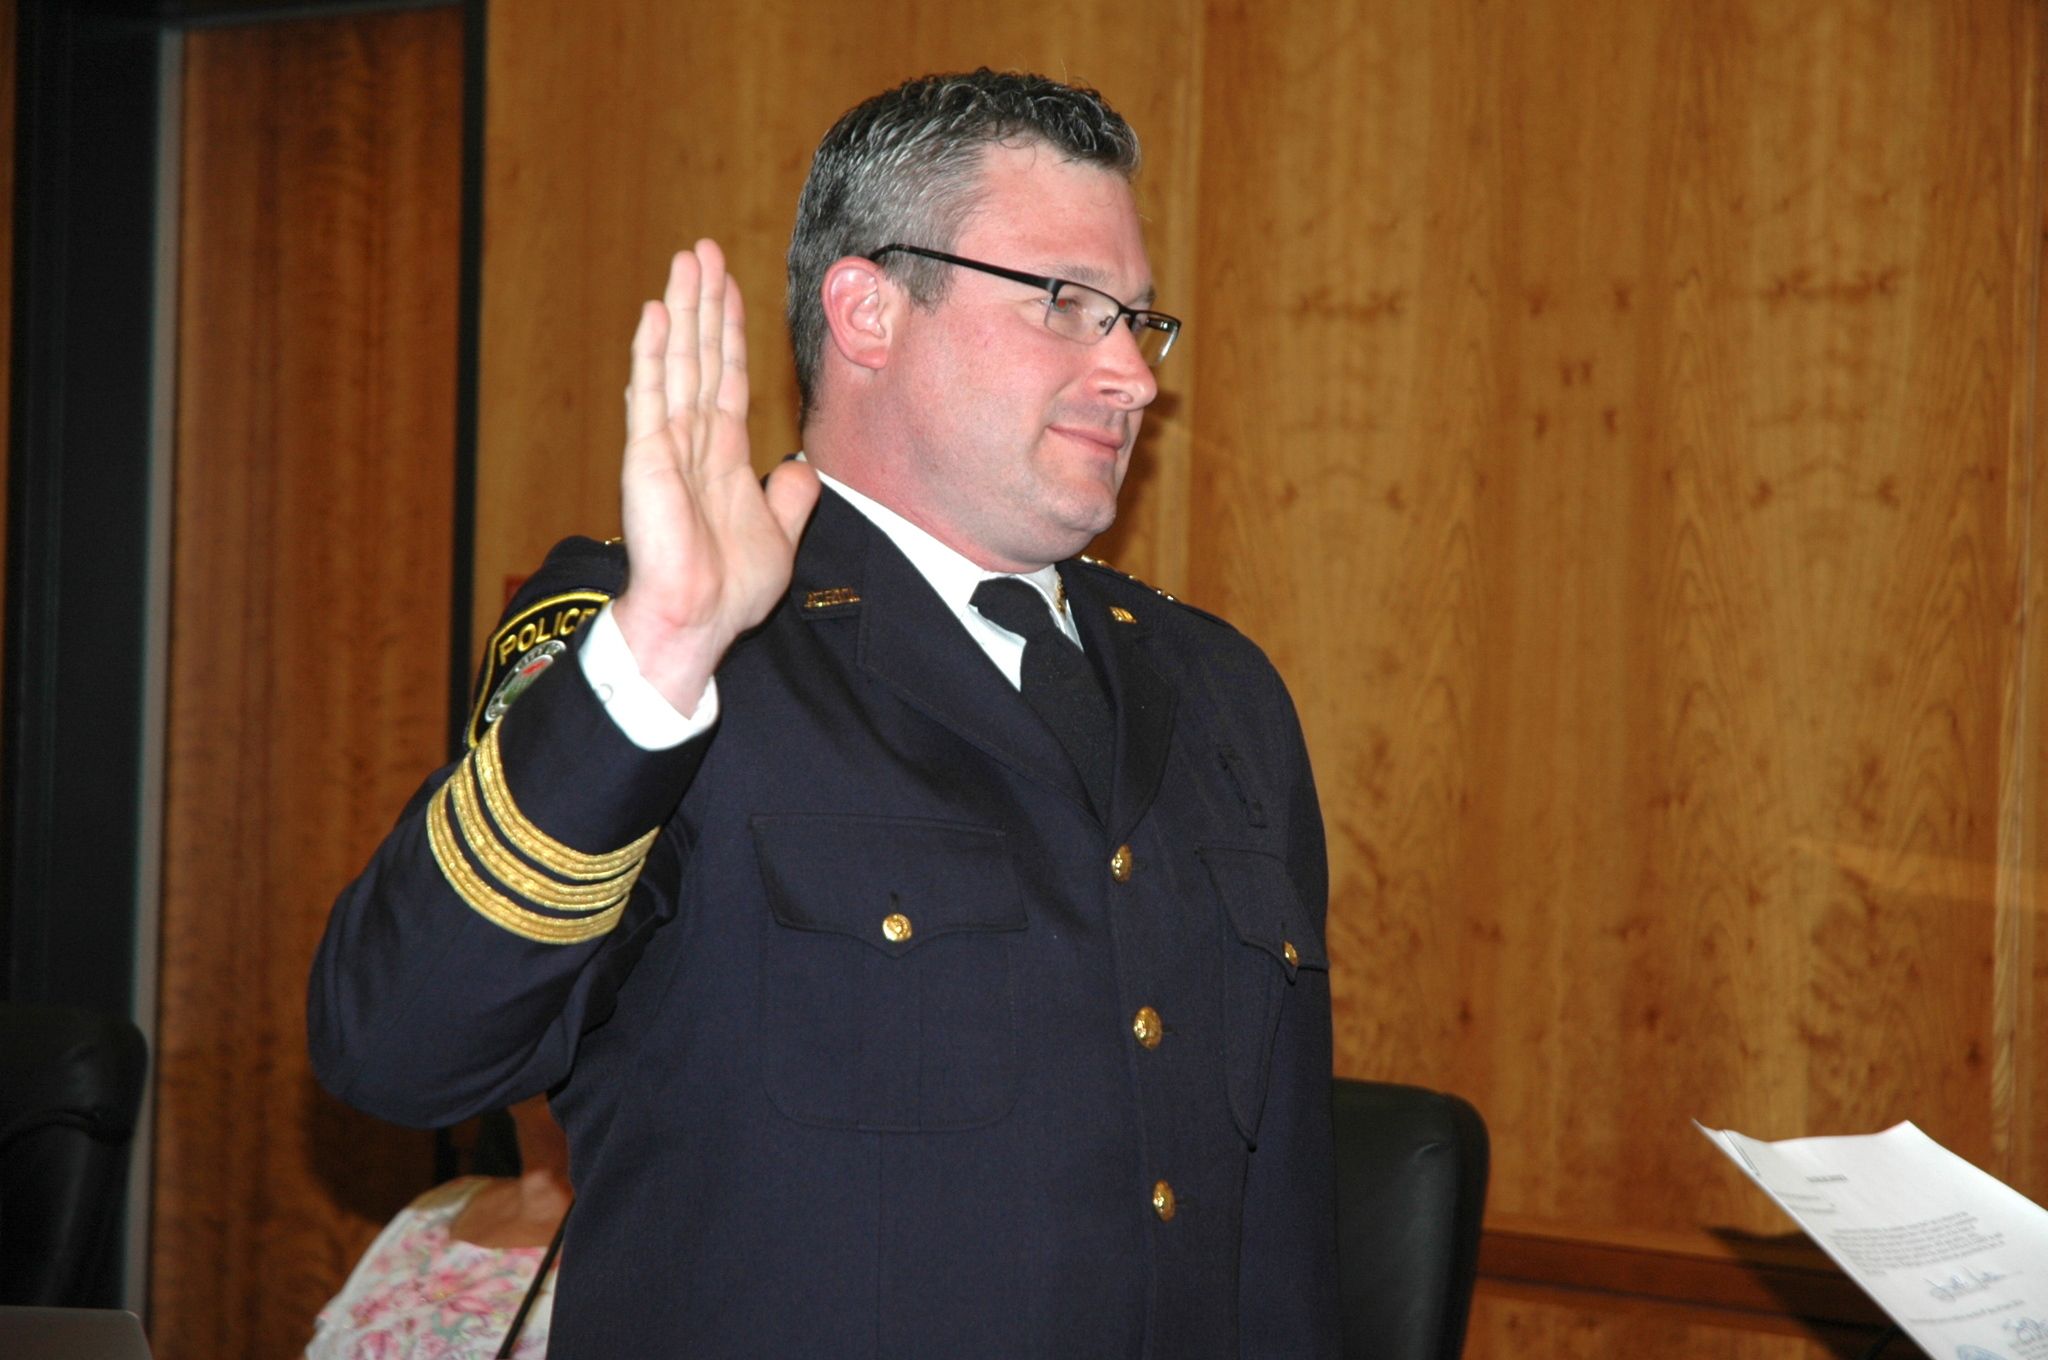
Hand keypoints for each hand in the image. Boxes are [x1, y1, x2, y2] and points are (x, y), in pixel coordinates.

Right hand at [612, 241, 819, 712]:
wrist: (698, 621)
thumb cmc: (729, 589)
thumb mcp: (779, 535)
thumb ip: (789, 498)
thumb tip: (802, 468)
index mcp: (723, 455)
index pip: (729, 377)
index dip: (732, 331)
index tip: (731, 286)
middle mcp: (693, 440)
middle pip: (702, 356)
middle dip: (705, 302)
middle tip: (703, 249)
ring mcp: (667, 445)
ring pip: (678, 363)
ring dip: (681, 310)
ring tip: (683, 261)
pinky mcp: (647, 458)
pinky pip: (651, 397)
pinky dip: (652, 354)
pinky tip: (654, 314)